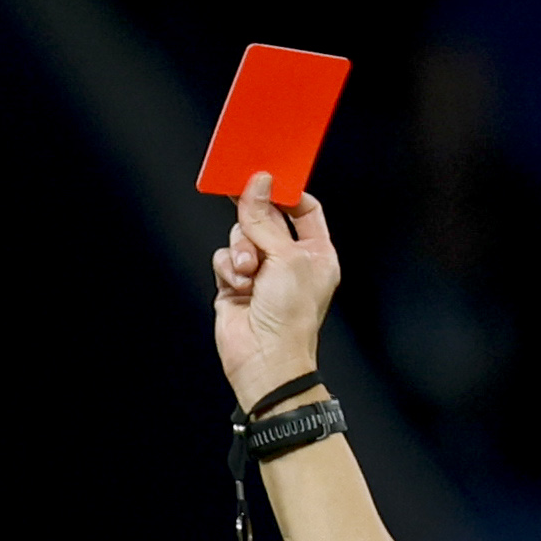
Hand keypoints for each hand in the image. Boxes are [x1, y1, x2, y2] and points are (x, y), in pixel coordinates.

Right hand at [212, 174, 342, 406]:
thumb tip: (257, 185)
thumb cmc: (290, 316)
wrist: (264, 359)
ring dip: (241, 250)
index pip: (304, 209)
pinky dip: (228, 268)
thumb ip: (266, 218)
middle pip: (266, 218)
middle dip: (255, 223)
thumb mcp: (285, 256)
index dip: (287, 194)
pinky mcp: (235, 284)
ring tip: (248, 270)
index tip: (268, 182)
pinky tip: (238, 285)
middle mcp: (289, 260)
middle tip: (248, 215)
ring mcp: (261, 272)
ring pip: (241, 236)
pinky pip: (224, 258)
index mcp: (316, 252)